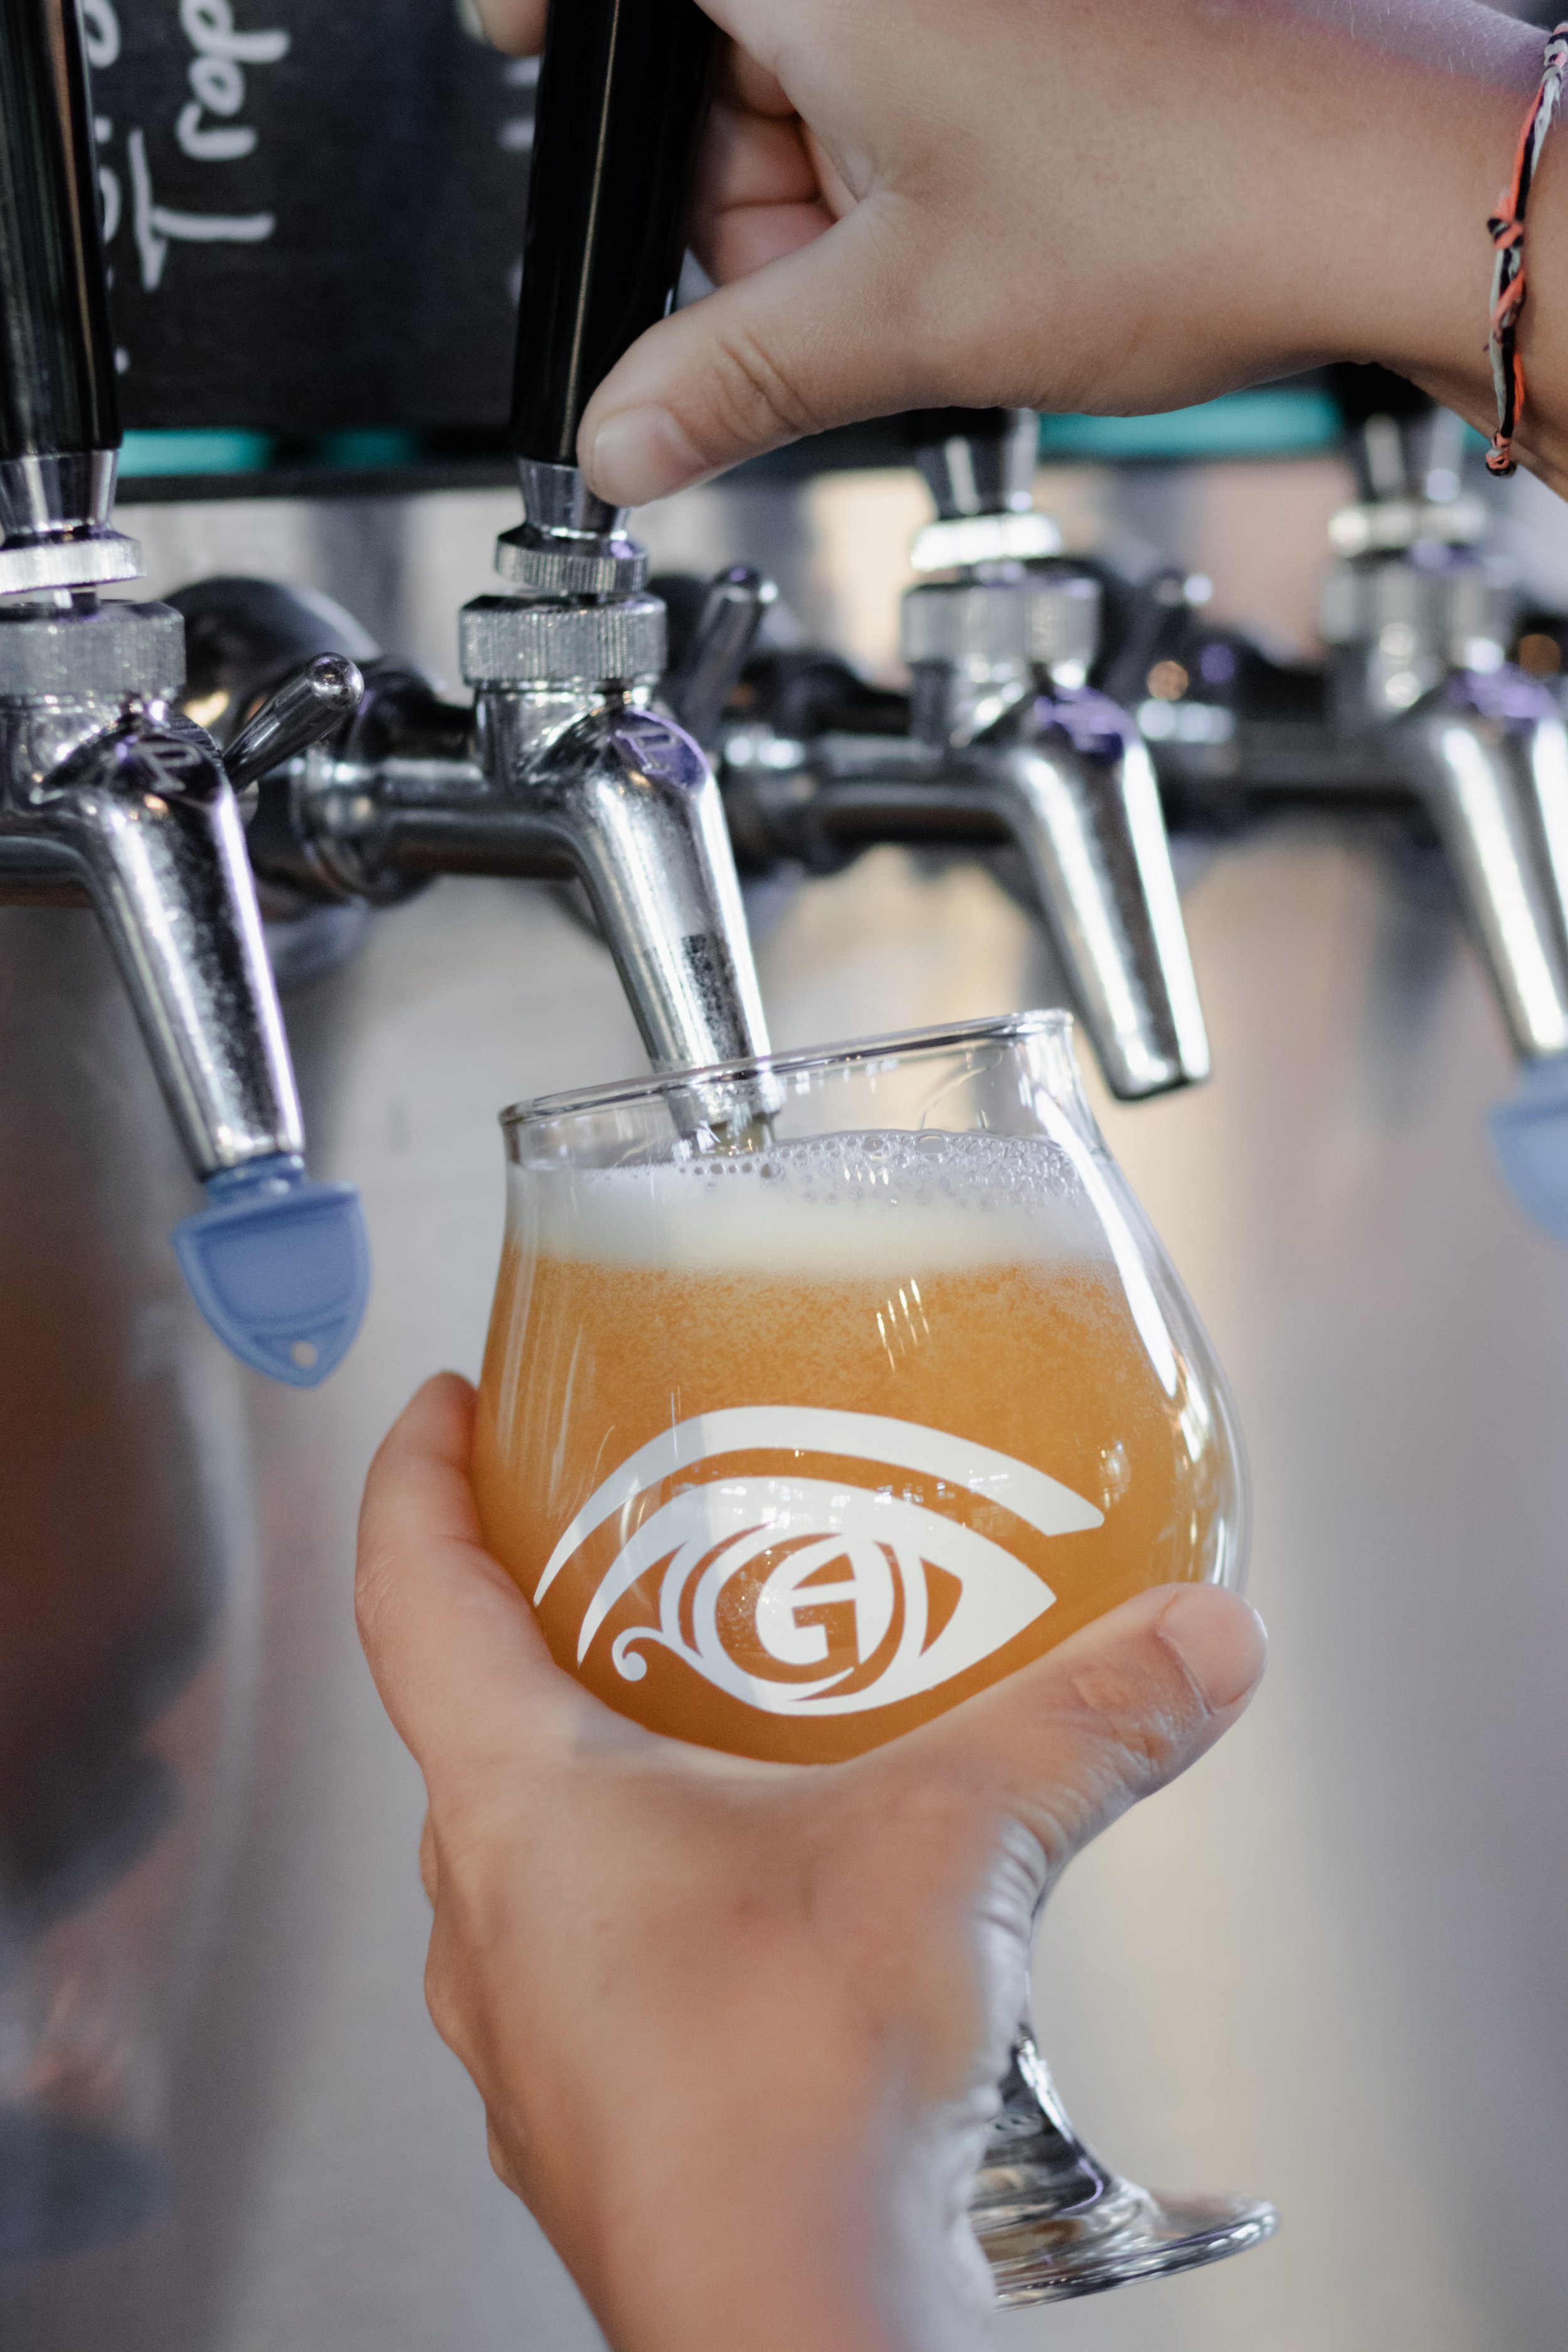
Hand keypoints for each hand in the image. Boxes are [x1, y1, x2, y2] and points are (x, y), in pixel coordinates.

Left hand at [356, 1375, 1266, 2351]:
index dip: (416, 1478)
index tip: (445, 1405)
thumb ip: (1083, 1722)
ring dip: (602, 1773)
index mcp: (516, 1808)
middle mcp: (486, 1918)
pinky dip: (658, 1894)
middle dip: (536, 1622)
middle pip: (466, 1720)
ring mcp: (528, 2031)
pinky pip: (589, 1959)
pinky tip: (771, 1902)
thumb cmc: (795, 2099)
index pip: (406, 1593)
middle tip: (621, 1552)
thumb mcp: (955, 1848)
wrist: (790, 2334)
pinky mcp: (595, 2114)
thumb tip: (1195, 1638)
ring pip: (527, 1852)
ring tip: (719, 1720)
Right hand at [472, 0, 1565, 500]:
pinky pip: (909, 72)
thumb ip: (730, 380)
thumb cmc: (1179, 198)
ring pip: (817, 74)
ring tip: (934, 270)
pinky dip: (909, 167)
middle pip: (719, 48)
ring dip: (832, 199)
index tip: (517, 53)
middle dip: (743, 186)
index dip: (553, 19)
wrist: (1373, 194)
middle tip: (820, 282)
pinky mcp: (1036, 17)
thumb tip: (621, 439)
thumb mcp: (902, 318)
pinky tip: (975, 233)